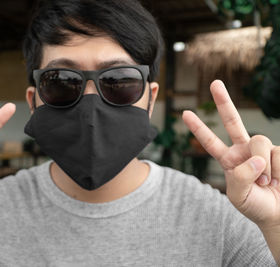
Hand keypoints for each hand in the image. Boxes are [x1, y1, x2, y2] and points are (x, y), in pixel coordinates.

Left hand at [183, 80, 279, 229]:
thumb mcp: (238, 196)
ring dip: (264, 166)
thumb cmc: (256, 206)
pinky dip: (278, 171)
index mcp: (228, 160)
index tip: (185, 113)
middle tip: (214, 83)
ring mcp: (262, 150)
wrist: (279, 213)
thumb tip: (255, 157)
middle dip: (224, 102)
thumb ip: (240, 176)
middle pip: (232, 121)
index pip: (210, 142)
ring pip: (260, 141)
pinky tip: (279, 180)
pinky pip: (278, 154)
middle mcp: (244, 151)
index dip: (199, 128)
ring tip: (267, 183)